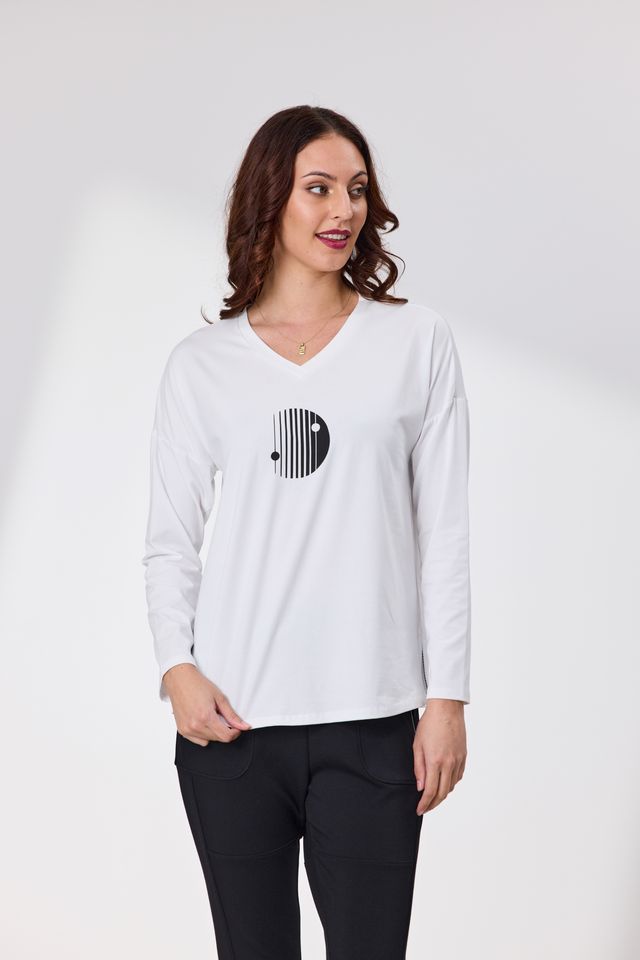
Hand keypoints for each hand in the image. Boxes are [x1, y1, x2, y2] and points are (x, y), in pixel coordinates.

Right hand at [162, 664, 251, 745]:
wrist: (180, 680)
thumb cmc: (197, 685)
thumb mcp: (219, 697)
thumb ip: (232, 715)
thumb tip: (243, 726)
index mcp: (206, 717)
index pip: (226, 736)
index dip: (235, 733)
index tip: (237, 727)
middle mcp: (195, 725)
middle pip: (218, 739)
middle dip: (225, 730)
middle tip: (222, 716)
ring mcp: (187, 729)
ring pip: (208, 740)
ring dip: (214, 732)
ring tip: (210, 717)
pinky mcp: (182, 731)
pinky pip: (198, 741)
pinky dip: (204, 735)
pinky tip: (203, 722)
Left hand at [413, 699, 466, 814]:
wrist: (446, 709)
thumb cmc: (429, 724)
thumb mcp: (417, 745)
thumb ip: (418, 768)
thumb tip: (420, 787)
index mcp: (435, 761)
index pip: (431, 791)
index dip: (425, 804)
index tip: (419, 810)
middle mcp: (449, 763)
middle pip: (443, 793)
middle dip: (433, 804)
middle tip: (425, 807)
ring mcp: (458, 760)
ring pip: (452, 786)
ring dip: (442, 794)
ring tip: (433, 796)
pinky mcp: (464, 756)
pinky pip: (458, 776)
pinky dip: (451, 783)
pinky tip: (444, 782)